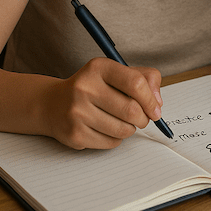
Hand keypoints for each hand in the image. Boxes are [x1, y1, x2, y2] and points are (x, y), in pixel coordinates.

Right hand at [40, 58, 163, 149]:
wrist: (53, 104)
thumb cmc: (92, 87)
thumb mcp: (116, 73)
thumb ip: (144, 78)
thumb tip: (158, 103)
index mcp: (99, 68)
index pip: (135, 83)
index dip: (151, 99)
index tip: (156, 109)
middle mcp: (85, 87)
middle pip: (131, 109)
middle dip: (143, 118)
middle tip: (142, 118)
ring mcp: (77, 112)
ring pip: (123, 129)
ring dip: (130, 129)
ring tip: (123, 122)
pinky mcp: (74, 134)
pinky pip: (111, 142)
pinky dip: (117, 138)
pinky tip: (107, 128)